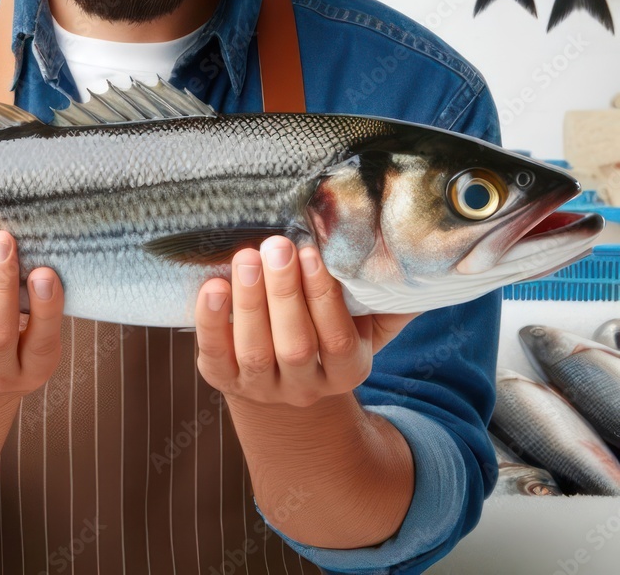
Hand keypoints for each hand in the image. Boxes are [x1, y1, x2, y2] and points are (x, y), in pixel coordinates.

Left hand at [195, 236, 417, 408]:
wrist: (282, 384)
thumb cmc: (326, 334)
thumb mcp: (364, 325)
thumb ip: (387, 298)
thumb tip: (424, 255)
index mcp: (347, 370)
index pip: (338, 339)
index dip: (323, 298)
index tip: (312, 253)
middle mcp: (304, 386)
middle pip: (295, 345)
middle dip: (285, 293)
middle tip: (277, 246)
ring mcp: (261, 387)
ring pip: (254, 351)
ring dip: (249, 301)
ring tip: (246, 257)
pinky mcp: (223, 379)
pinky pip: (214, 355)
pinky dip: (210, 321)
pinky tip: (212, 286)